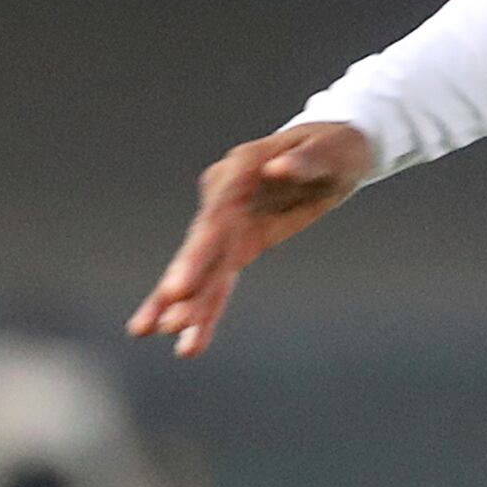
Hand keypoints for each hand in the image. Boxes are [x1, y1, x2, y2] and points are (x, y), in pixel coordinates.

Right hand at [127, 121, 376, 357]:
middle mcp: (225, 198)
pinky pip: (221, 280)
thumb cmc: (331, 145)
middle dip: (184, 283)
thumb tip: (277, 168)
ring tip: (154, 334)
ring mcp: (230, 224)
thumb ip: (304, 160)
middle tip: (161, 321)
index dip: (198, 251)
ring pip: (205, 270)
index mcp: (240, 169)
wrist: (332, 151)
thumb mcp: (329, 148)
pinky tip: (189, 341)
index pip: (216, 213)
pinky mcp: (242, 244)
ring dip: (186, 304)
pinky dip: (206, 309)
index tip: (179, 287)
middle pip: (201, 246)